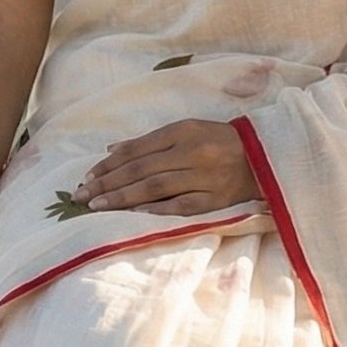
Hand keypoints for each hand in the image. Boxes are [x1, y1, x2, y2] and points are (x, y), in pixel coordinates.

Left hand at [75, 119, 259, 216]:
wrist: (265, 156)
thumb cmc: (219, 141)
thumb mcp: (186, 130)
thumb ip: (150, 142)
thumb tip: (111, 150)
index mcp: (183, 131)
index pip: (137, 150)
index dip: (109, 165)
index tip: (86, 178)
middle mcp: (192, 152)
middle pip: (141, 169)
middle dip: (108, 183)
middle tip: (82, 196)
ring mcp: (204, 177)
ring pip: (156, 188)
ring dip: (124, 198)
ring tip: (98, 206)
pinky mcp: (216, 200)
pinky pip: (181, 206)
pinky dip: (157, 210)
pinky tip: (134, 216)